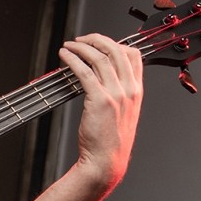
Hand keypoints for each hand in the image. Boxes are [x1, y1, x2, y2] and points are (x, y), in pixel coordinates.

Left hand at [58, 33, 142, 189]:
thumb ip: (118, 94)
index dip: (114, 43)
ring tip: (69, 45)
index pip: (133, 55)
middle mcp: (129, 90)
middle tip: (81, 39)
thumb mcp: (123, 113)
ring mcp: (116, 94)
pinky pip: (84, 72)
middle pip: (116, 50)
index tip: (98, 42)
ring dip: (81, 47)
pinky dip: (72, 59)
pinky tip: (64, 56)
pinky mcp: (100, 100)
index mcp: (136, 91)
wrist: (106, 161)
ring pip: (100, 58)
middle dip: (96, 39)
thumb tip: (102, 77)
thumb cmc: (110, 140)